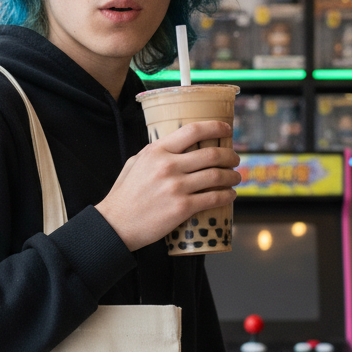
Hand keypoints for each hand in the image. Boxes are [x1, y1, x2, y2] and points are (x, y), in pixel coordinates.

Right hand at [95, 121, 238, 250]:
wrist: (116, 224)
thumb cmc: (124, 195)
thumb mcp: (135, 163)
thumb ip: (156, 153)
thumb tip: (177, 145)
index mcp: (157, 151)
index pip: (193, 130)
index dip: (215, 127)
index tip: (227, 129)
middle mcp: (168, 166)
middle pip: (211, 154)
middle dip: (230, 156)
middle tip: (235, 159)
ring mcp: (176, 187)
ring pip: (217, 176)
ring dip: (233, 176)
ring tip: (235, 177)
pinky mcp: (182, 208)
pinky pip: (214, 198)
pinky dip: (227, 195)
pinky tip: (230, 195)